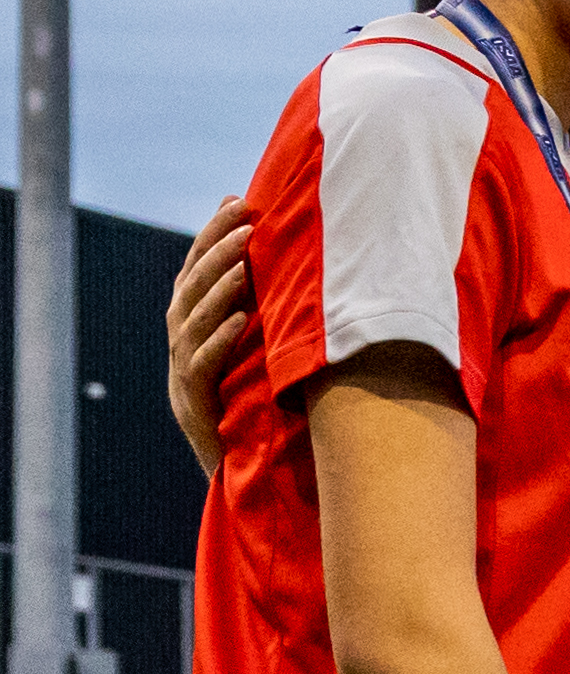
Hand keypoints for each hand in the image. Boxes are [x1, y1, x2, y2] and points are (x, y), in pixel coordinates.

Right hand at [165, 196, 253, 465]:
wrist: (235, 471)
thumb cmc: (250, 405)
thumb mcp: (254, 350)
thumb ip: (260, 308)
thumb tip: (285, 263)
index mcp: (191, 326)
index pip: (197, 269)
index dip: (212, 234)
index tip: (237, 201)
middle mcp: (181, 343)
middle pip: (191, 286)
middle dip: (216, 249)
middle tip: (243, 220)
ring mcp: (182, 374)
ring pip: (192, 321)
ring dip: (218, 288)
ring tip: (242, 261)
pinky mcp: (195, 403)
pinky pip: (203, 366)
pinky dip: (220, 340)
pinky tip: (241, 319)